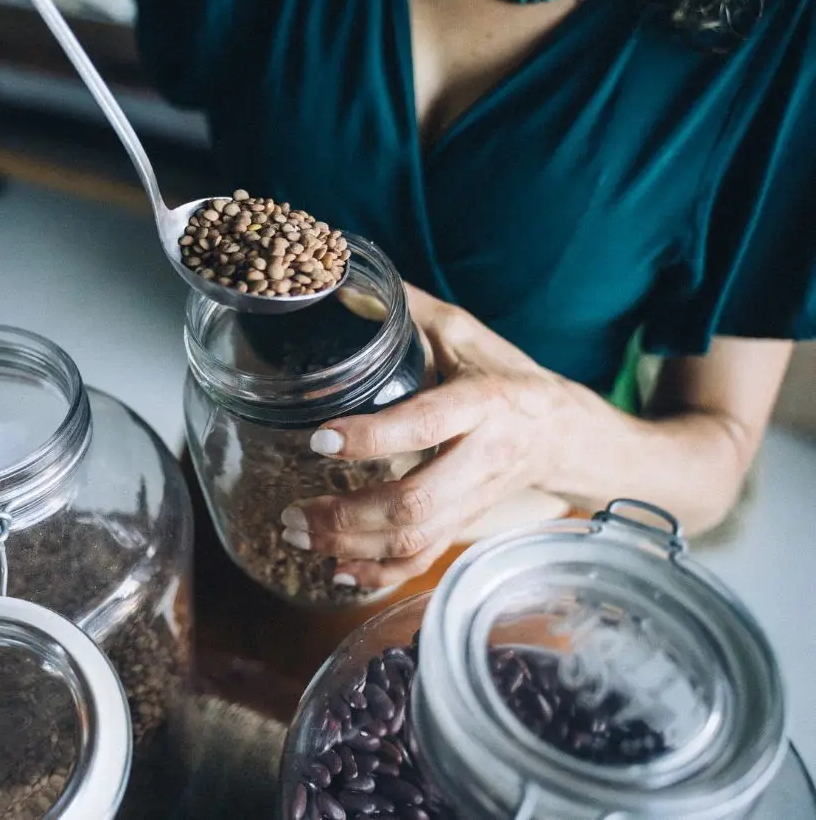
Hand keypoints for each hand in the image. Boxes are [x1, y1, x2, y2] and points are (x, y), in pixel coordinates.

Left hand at [281, 284, 576, 588]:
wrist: (567, 431)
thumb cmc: (505, 375)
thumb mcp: (464, 333)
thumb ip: (408, 312)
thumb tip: (341, 287)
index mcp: (481, 403)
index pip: (425, 424)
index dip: (372, 437)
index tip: (319, 439)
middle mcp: (482, 457)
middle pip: (417, 500)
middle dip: (349, 514)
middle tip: (293, 512)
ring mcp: (476, 498)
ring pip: (416, 537)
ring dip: (352, 546)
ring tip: (299, 535)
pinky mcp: (468, 523)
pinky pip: (426, 559)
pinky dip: (381, 573)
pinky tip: (339, 573)